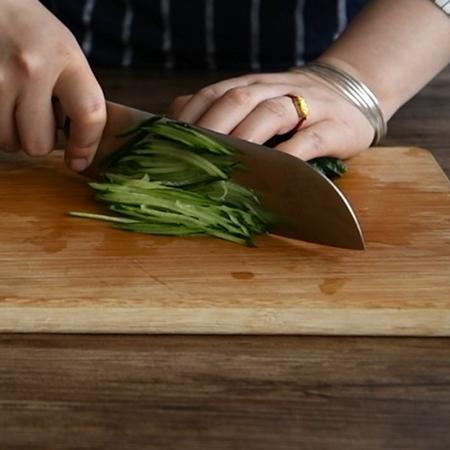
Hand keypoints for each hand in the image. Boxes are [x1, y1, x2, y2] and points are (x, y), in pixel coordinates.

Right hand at [0, 0, 105, 170]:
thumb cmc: (32, 33)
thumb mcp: (66, 54)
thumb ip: (77, 97)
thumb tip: (80, 150)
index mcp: (66, 59)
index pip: (89, 116)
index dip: (86, 145)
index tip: (79, 160)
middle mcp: (30, 68)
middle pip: (40, 144)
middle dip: (40, 139)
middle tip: (38, 116)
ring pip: (10, 143)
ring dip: (14, 133)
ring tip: (16, 103)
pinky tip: (2, 101)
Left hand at [168, 70, 375, 160]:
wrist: (350, 96)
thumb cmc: (294, 110)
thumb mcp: (259, 105)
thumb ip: (227, 115)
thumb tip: (183, 140)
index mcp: (252, 85)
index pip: (215, 93)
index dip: (193, 115)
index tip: (173, 142)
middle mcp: (275, 89)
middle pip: (239, 98)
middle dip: (214, 126)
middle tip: (194, 157)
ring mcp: (307, 105)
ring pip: (273, 113)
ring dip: (247, 136)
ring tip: (229, 161)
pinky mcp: (333, 127)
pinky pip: (310, 139)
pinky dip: (291, 154)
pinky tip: (275, 169)